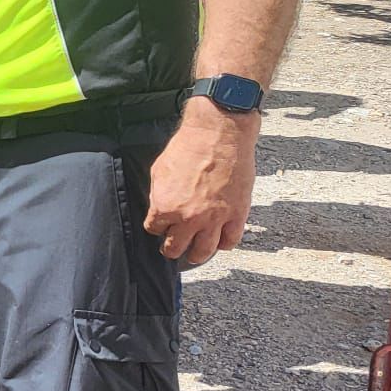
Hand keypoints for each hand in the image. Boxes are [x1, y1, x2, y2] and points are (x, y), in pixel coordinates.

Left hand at [144, 105, 258, 265]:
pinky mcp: (237, 214)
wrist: (219, 135)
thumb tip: (158, 207)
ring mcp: (214, 219)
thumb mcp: (159, 171)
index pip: (154, 229)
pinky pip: (230, 240)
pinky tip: (220, 242)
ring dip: (196, 256)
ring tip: (194, 255)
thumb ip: (158, 195)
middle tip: (172, 250)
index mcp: (165, 207)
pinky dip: (224, 244)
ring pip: (203, 252)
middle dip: (171, 250)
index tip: (159, 226)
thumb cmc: (188, 147)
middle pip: (176, 248)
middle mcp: (189, 218)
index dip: (156, 227)